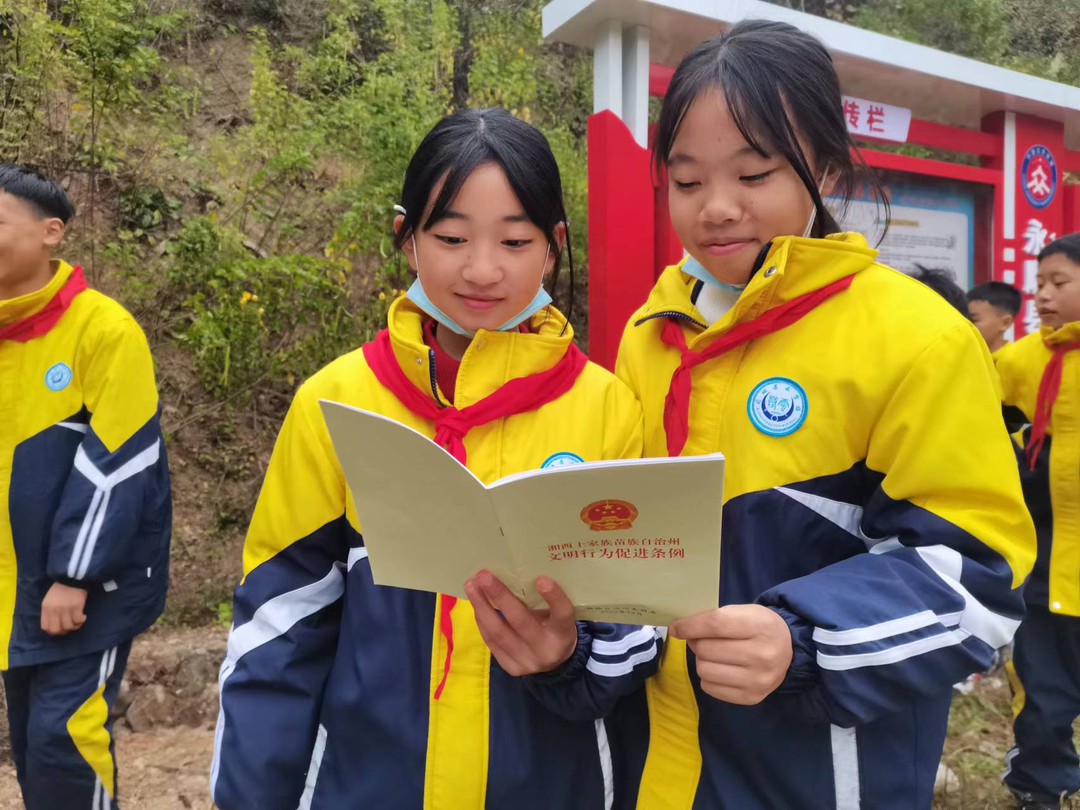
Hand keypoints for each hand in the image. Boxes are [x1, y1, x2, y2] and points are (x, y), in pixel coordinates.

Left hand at [41, 582, 87, 635]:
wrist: (72, 577)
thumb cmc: (61, 589)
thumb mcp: (49, 600)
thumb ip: (50, 612)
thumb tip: (56, 625)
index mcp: (46, 608)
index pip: (46, 627)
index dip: (53, 631)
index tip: (61, 628)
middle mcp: (54, 610)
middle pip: (56, 630)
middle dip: (64, 631)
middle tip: (70, 627)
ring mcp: (65, 608)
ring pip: (68, 626)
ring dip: (74, 626)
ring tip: (78, 621)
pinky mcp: (76, 606)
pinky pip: (78, 620)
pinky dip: (81, 621)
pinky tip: (83, 616)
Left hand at [464, 570, 577, 676]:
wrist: (555, 663)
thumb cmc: (553, 627)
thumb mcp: (556, 614)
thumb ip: (540, 599)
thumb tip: (511, 571)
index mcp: (564, 633)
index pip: (563, 614)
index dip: (554, 597)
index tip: (541, 579)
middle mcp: (547, 650)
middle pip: (520, 621)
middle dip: (499, 595)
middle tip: (483, 575)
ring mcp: (528, 662)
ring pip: (498, 632)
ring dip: (481, 606)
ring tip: (471, 586)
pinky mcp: (511, 667)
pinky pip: (491, 641)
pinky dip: (482, 620)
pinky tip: (476, 605)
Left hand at [670, 604, 792, 704]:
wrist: (789, 651)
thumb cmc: (760, 627)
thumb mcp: (744, 612)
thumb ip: (716, 617)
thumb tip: (681, 628)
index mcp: (760, 626)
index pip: (715, 625)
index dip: (690, 626)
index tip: (676, 627)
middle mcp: (762, 655)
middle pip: (706, 649)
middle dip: (696, 642)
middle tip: (702, 639)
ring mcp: (757, 680)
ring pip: (705, 670)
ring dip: (701, 660)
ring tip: (713, 654)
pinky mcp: (751, 697)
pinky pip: (710, 688)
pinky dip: (708, 677)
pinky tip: (720, 669)